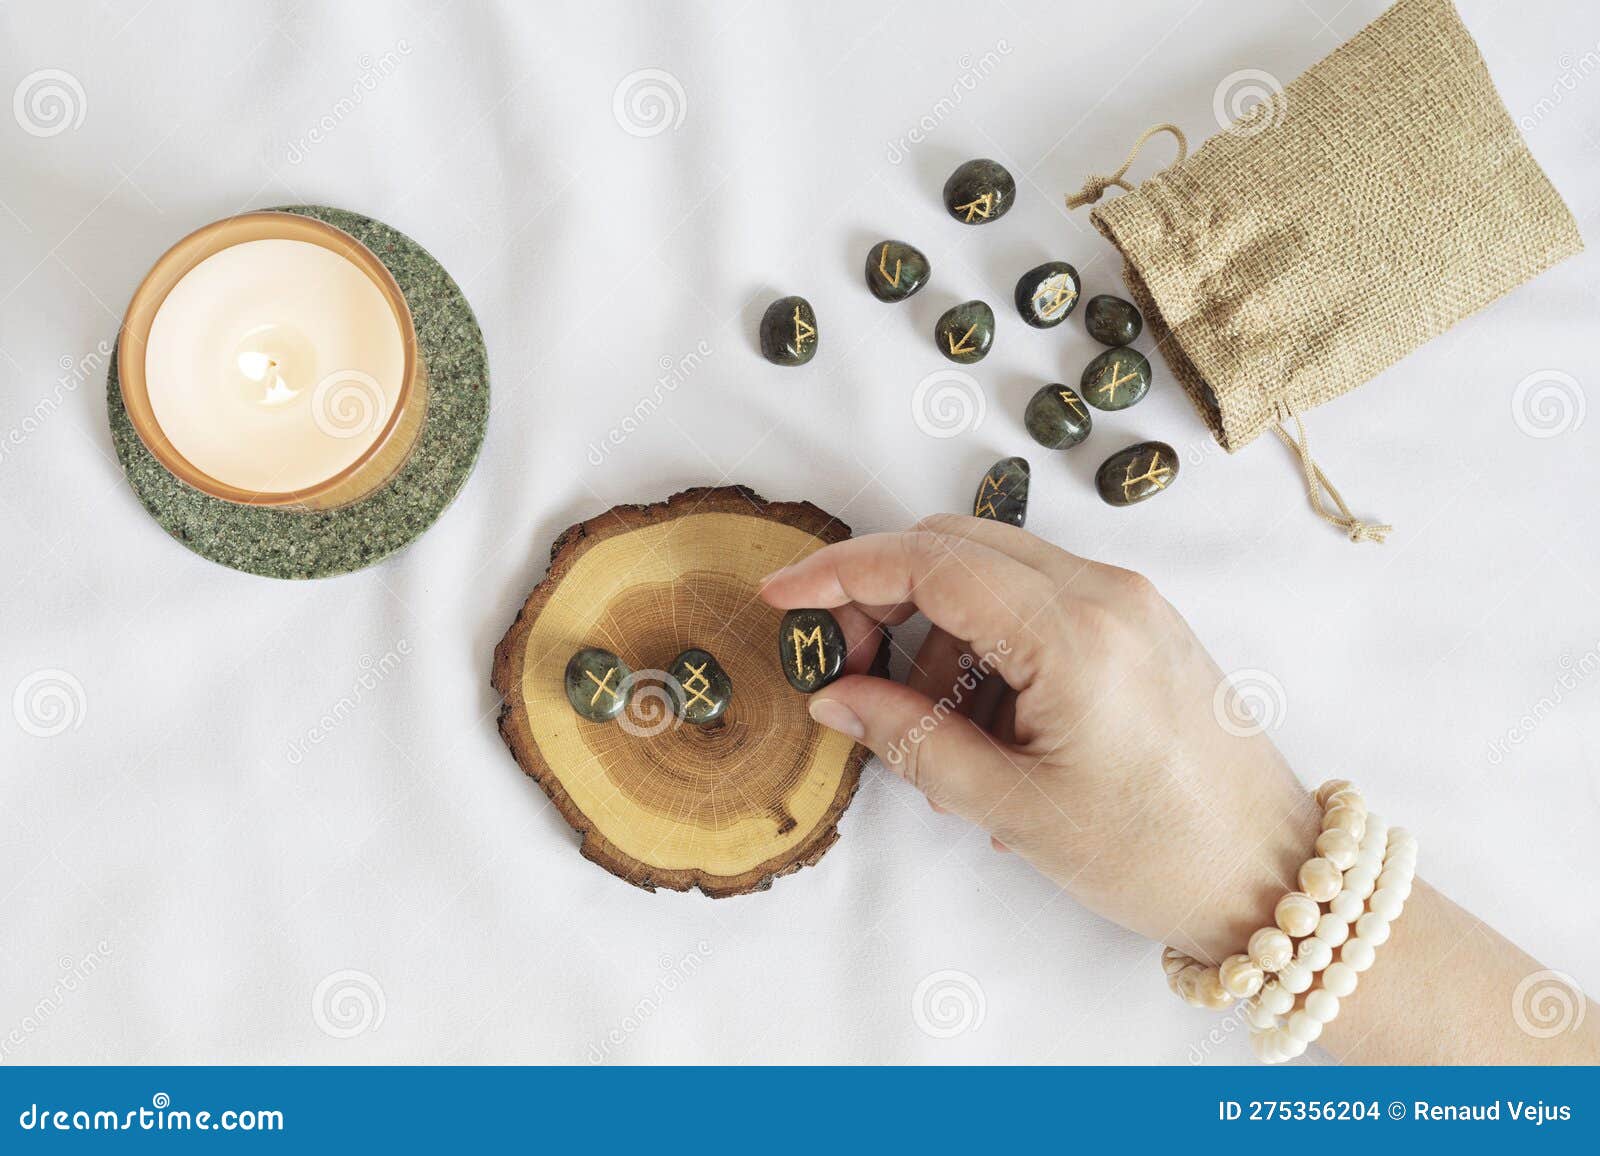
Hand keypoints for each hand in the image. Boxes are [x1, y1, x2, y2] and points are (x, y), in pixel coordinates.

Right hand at [761, 514, 1317, 961]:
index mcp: (1075, 635)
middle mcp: (1106, 593)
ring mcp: (1130, 601)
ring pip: (994, 571)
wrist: (1271, 875)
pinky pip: (1038, 600)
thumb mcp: (1014, 810)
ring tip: (932, 732)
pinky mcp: (1141, 622)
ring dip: (937, 630)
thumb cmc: (1154, 854)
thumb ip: (912, 741)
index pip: (931, 564)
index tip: (784, 597)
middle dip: (882, 595)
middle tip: (845, 670)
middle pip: (957, 546)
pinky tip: (983, 722)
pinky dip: (988, 641)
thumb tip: (836, 697)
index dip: (842, 572)